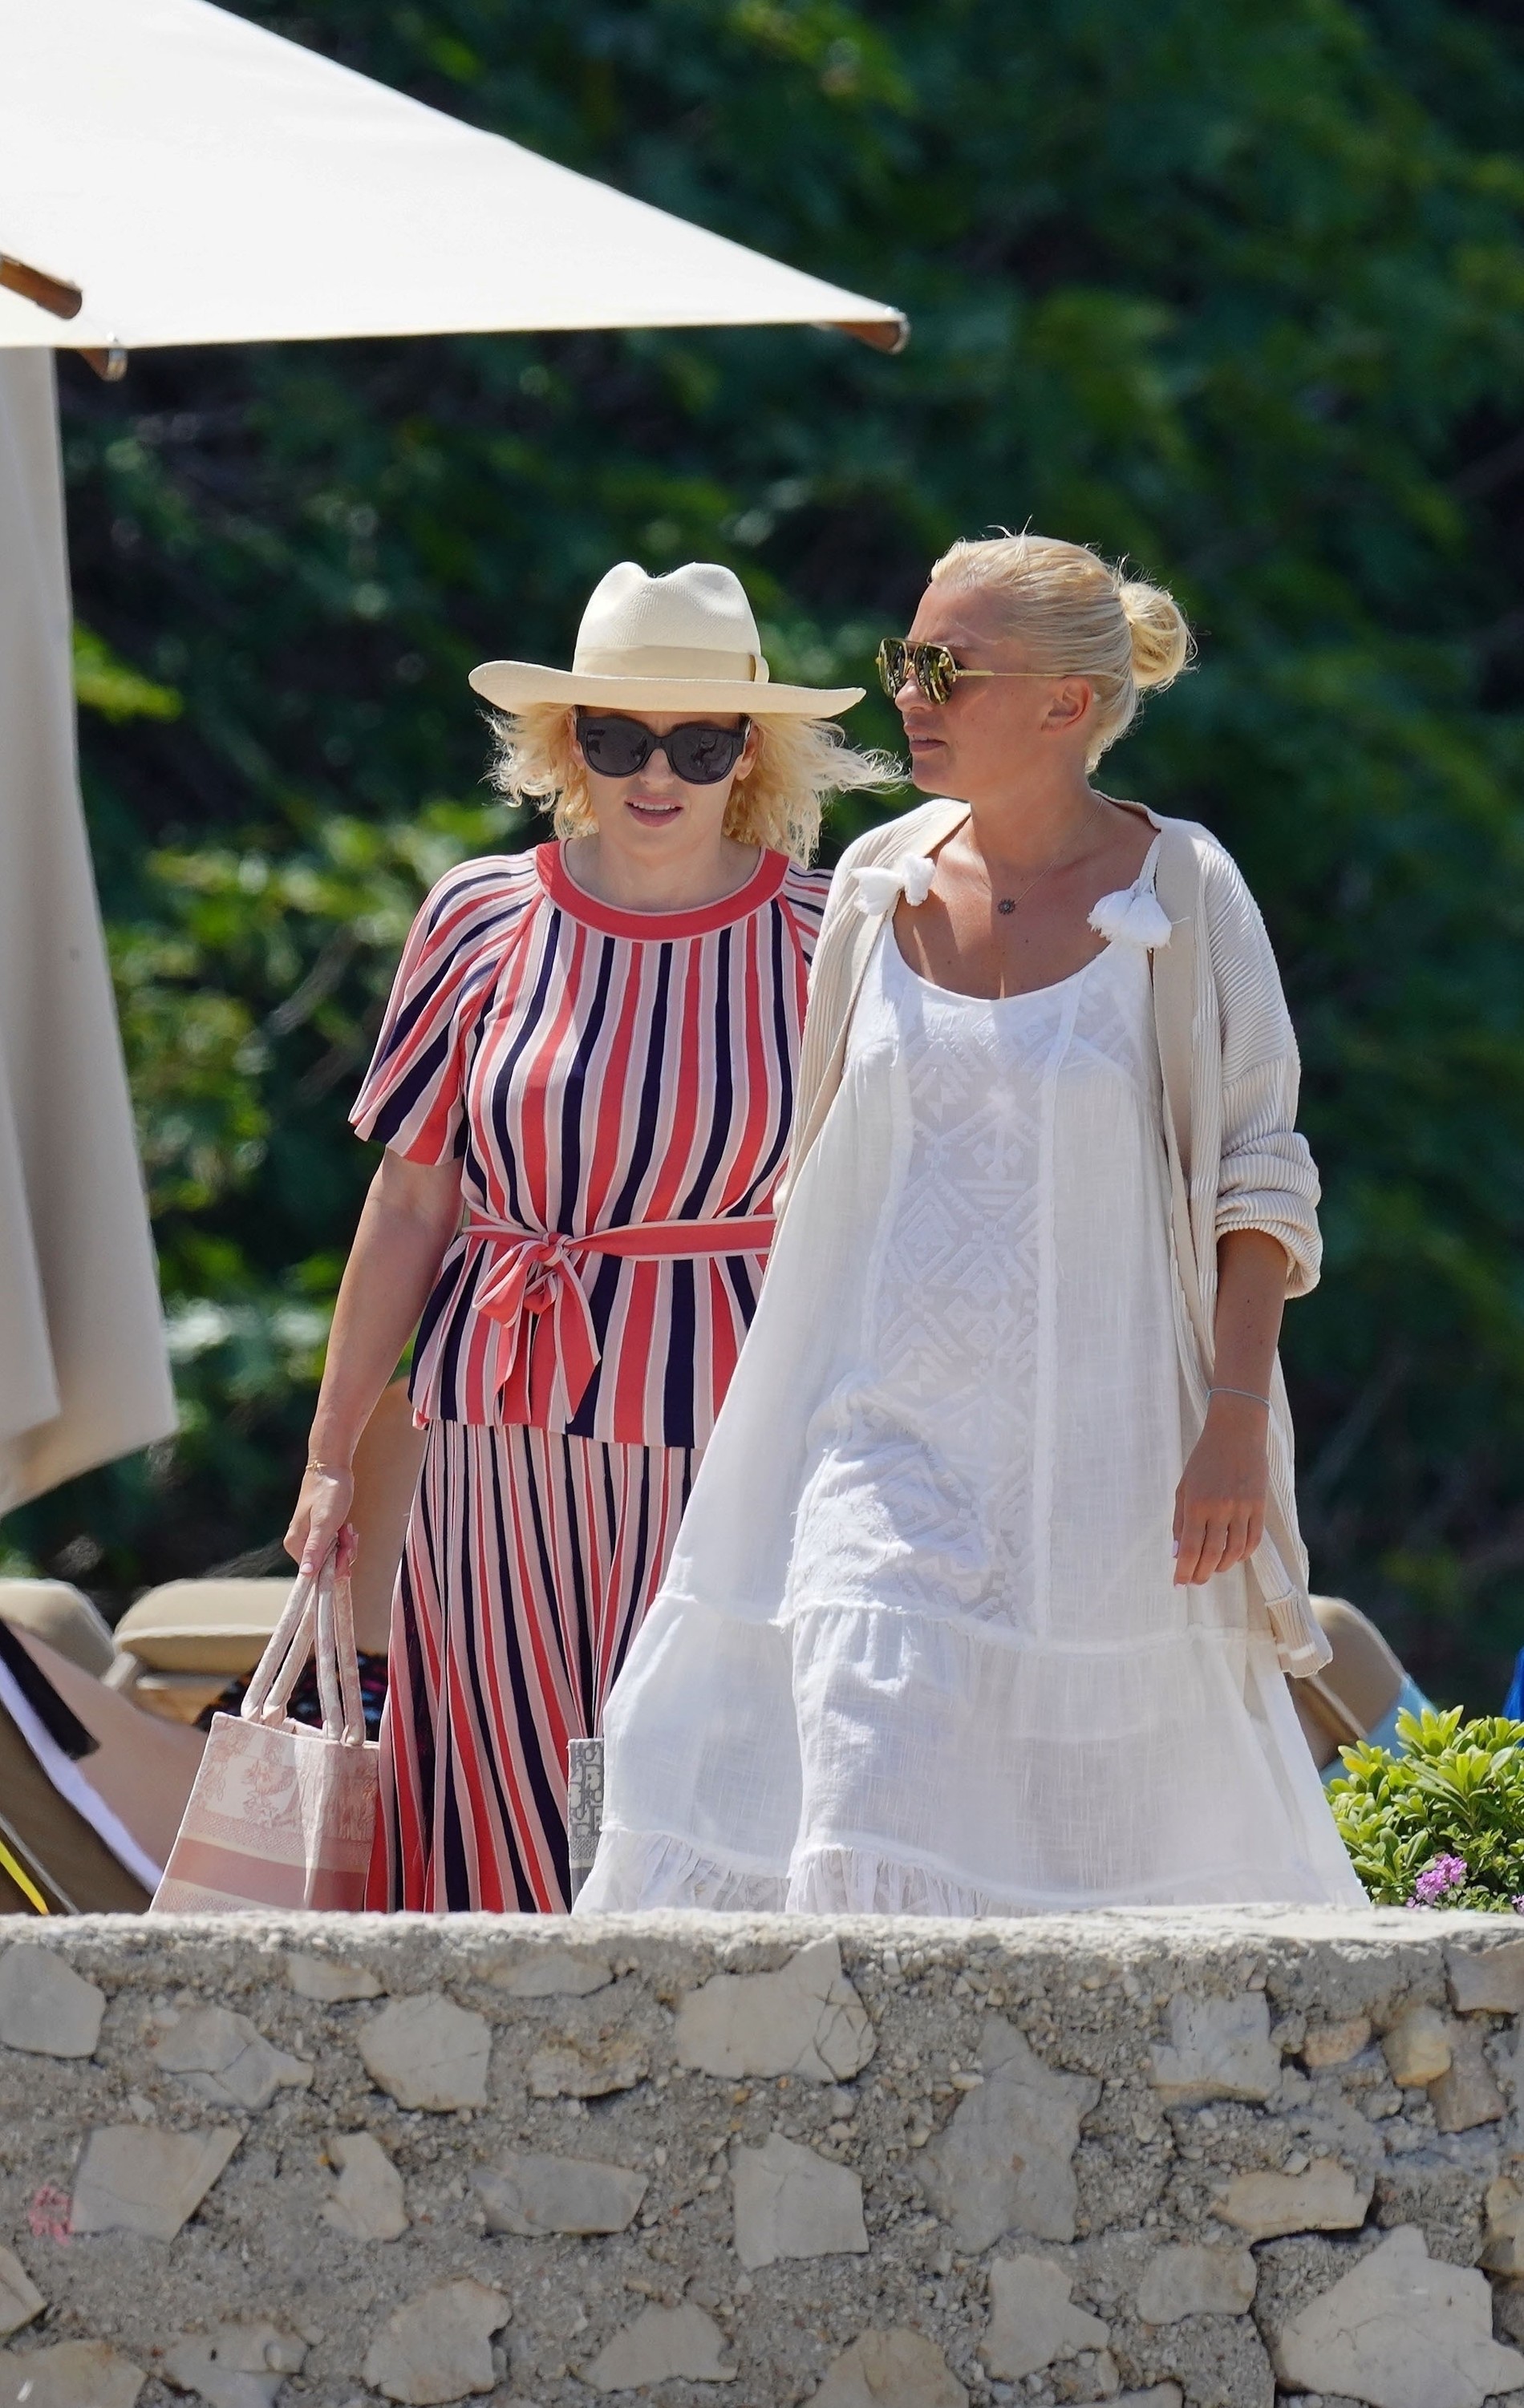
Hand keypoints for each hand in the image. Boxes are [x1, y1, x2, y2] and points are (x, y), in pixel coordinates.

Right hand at [284, 1464, 357, 1579]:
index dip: (333, 1569)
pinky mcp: (321, 1532)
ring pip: (332, 1556)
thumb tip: (305, 1574)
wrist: (332, 1468)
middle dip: (341, 1555)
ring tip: (347, 1529)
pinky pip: (335, 1546)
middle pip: (325, 1566)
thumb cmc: (328, 1492)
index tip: (344, 1555)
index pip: (313, 1574)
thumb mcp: (324, 1523)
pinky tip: (346, 1528)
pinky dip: (344, 1540)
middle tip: (348, 1537)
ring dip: (345, 1546)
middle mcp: (300, 1544)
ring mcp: (311, 1538)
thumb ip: (315, 1549)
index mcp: (296, 1544)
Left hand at [1173, 1393, 1268, 1585]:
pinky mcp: (1260, 1506)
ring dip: (1222, 1566)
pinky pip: (1253, 1540)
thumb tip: (1177, 1554)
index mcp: (1197, 1503)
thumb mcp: (1184, 1487)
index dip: (1184, 1570)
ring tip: (1212, 1569)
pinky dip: (1242, 1554)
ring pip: (1235, 1552)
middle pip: (1212, 1555)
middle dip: (1201, 1574)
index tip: (1178, 1583)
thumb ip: (1180, 1521)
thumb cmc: (1204, 1460)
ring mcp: (1243, 1508)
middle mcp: (1220, 1508)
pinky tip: (1233, 1556)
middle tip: (1195, 1581)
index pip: (1190, 1549)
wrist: (1236, 1433)